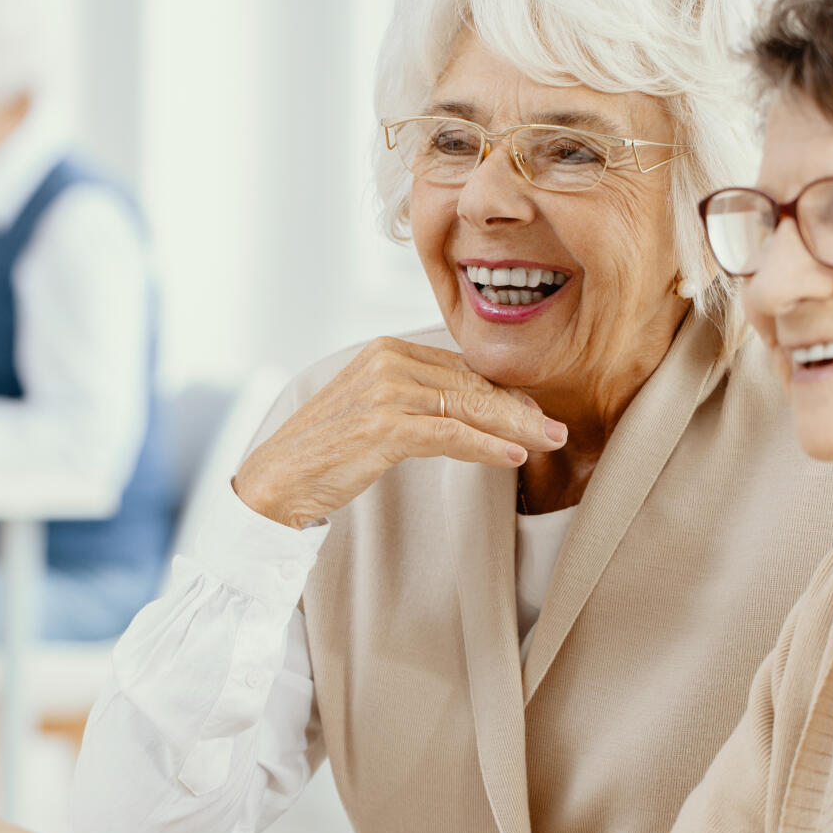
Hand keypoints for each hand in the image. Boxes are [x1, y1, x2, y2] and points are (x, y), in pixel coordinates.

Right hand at [233, 337, 567, 529]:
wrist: (275, 481)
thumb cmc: (323, 454)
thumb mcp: (372, 413)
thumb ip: (415, 401)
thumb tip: (469, 411)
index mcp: (386, 351)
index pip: (461, 368)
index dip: (504, 392)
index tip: (536, 413)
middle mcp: (387, 361)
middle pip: (471, 383)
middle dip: (519, 408)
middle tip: (557, 430)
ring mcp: (384, 391)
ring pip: (468, 406)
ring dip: (515, 426)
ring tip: (549, 442)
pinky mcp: (383, 426)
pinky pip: (450, 433)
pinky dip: (486, 444)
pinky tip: (514, 455)